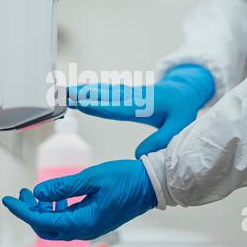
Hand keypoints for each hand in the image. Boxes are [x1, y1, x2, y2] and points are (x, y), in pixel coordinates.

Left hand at [2, 160, 156, 240]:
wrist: (150, 185)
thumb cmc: (125, 179)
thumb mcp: (91, 178)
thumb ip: (63, 187)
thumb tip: (38, 193)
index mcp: (82, 222)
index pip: (43, 220)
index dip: (22, 210)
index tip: (8, 200)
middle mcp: (84, 230)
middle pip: (47, 228)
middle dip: (30, 212)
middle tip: (21, 194)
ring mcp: (90, 227)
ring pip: (56, 225)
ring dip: (42, 211)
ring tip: (35, 194)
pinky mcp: (94, 221)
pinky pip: (68, 221)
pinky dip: (56, 210)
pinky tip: (55, 197)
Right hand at [68, 65, 214, 157]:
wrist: (184, 90)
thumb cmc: (182, 110)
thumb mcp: (178, 128)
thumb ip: (159, 142)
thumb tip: (137, 156)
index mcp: (143, 106)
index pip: (117, 107)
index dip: (98, 105)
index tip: (80, 102)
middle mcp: (131, 97)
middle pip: (103, 96)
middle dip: (82, 94)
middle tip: (61, 93)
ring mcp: (126, 94)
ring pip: (100, 92)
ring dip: (81, 91)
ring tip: (62, 91)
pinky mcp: (124, 94)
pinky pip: (103, 92)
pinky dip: (88, 90)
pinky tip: (76, 90)